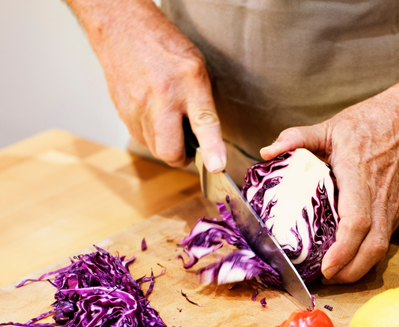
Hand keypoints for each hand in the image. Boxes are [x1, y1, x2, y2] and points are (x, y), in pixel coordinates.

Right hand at [81, 0, 225, 169]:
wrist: (123, 30)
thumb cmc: (166, 48)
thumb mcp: (198, 69)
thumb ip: (204, 103)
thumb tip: (209, 139)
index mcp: (189, 82)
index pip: (204, 123)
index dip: (211, 148)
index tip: (217, 166)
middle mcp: (163, 97)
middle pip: (170, 150)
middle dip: (181, 158)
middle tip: (190, 149)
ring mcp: (138, 106)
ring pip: (154, 148)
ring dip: (166, 145)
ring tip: (171, 125)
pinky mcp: (122, 111)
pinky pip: (140, 137)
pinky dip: (151, 136)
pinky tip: (154, 117)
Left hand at [260, 93, 398, 282]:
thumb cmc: (369, 125)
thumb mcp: (330, 126)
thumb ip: (296, 138)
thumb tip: (266, 152)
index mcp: (360, 177)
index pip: (357, 222)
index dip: (343, 249)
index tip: (326, 267)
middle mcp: (379, 198)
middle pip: (372, 247)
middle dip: (350, 271)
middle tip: (324, 280)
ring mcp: (391, 208)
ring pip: (380, 250)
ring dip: (358, 269)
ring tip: (332, 276)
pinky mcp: (395, 214)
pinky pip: (382, 242)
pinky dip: (365, 258)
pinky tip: (346, 261)